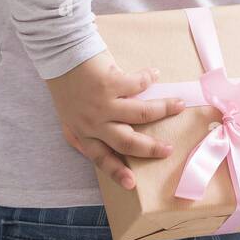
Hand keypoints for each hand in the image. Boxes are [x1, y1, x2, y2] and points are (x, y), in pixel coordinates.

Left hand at [46, 51, 183, 189]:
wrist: (60, 55)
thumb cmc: (67, 86)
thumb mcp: (68, 116)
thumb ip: (80, 133)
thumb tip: (91, 150)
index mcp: (83, 133)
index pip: (101, 158)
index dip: (117, 172)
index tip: (131, 184)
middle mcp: (92, 123)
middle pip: (126, 142)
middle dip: (150, 148)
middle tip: (168, 150)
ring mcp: (102, 104)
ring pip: (141, 113)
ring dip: (163, 109)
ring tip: (179, 105)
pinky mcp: (111, 83)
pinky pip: (138, 84)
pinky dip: (149, 78)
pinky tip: (154, 74)